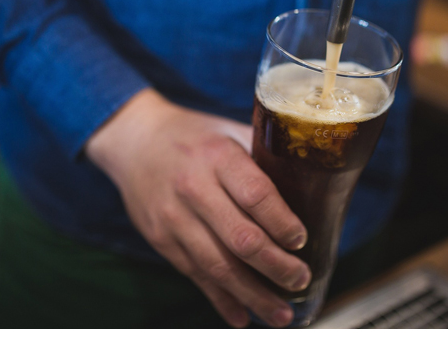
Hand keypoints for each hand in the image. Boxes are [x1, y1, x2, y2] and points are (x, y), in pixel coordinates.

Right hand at [85, 88, 310, 327]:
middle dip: (277, 267)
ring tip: (281, 314)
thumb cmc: (194, 136)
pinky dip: (221, 300)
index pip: (256, 195)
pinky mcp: (161, 240)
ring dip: (253, 295)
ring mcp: (174, 218)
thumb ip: (263, 157)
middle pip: (241, 239)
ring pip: (218, 266)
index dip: (282, 223)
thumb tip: (313, 185)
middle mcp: (194, 188)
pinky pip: (195, 276)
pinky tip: (242, 316)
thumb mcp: (229, 131)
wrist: (134, 139)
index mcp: (218, 156)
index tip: (301, 240)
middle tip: (300, 279)